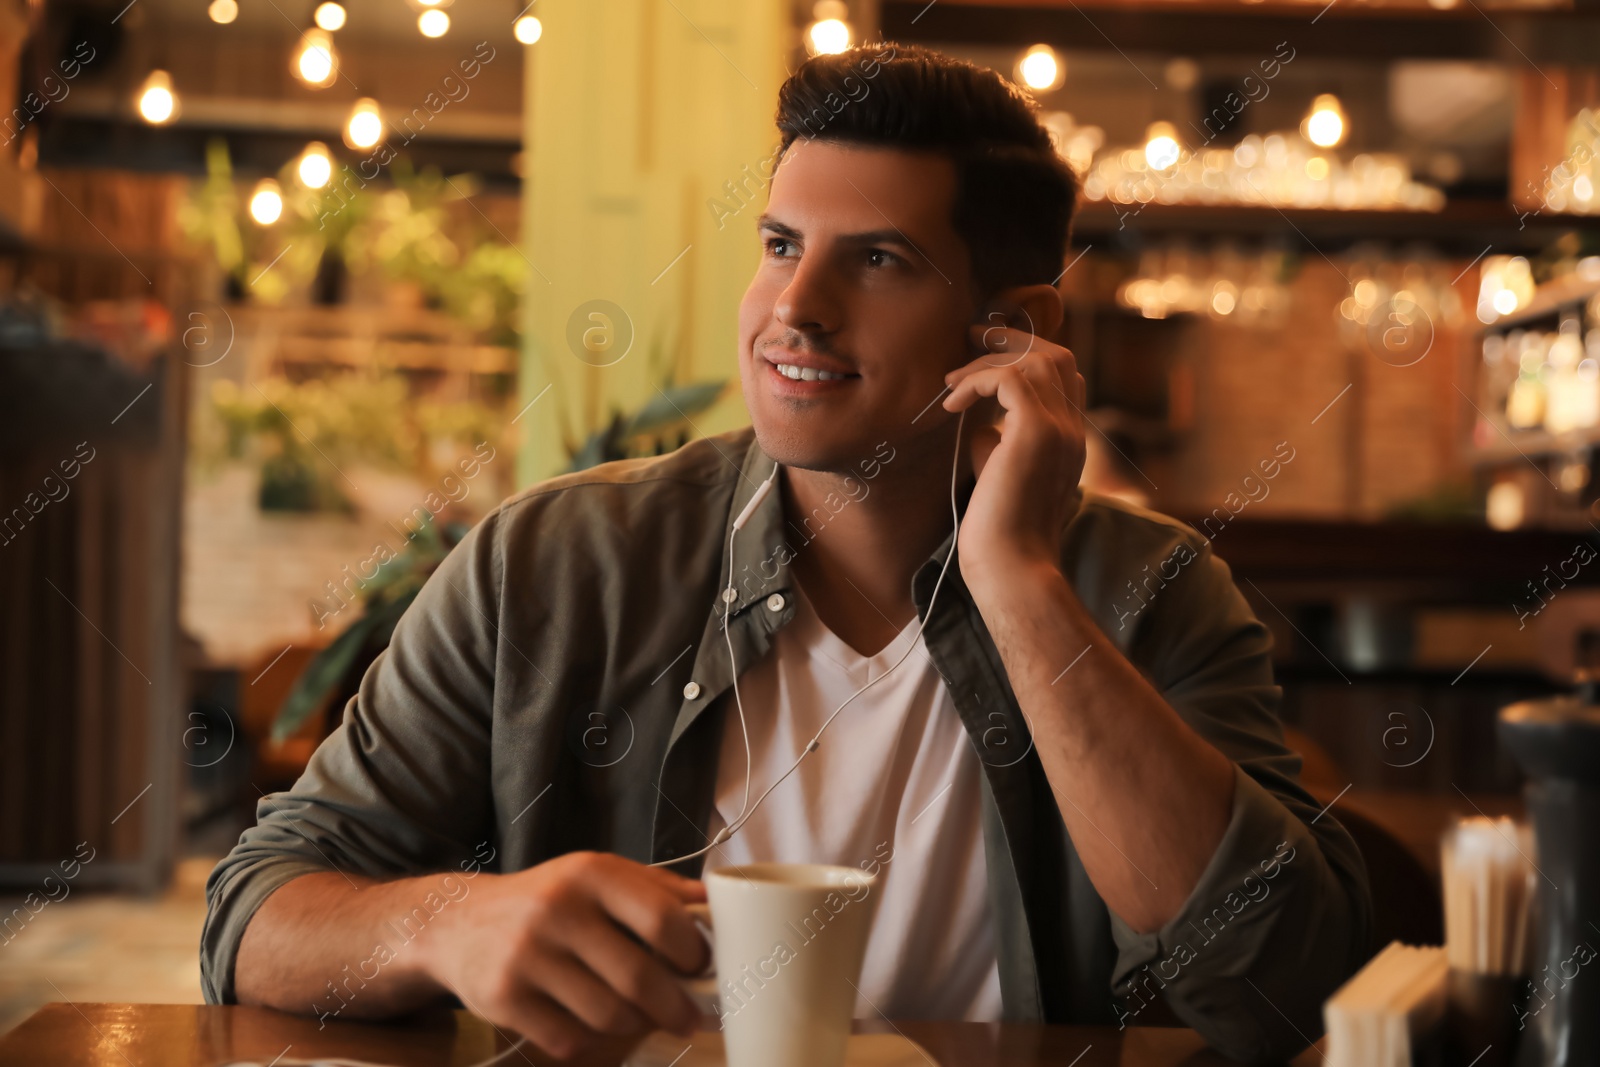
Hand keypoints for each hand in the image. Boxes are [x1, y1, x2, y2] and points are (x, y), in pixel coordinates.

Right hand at [421, 852, 709, 1062]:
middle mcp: (557, 910)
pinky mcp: (504, 999)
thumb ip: (657, 889)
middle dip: (676, 1006)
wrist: (458, 922)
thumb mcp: (597, 876)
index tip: (702, 967)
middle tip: (690, 1016)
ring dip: (635, 1023)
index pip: (662, 918)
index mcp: (590, 873)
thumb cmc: (548, 900)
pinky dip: (589, 1039)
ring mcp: (527, 956)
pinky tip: (589, 1021)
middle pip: (639, 978)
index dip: (693, 951)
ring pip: (609, 1015)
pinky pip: (570, 1039)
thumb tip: (717, 905)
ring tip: (638, 1014)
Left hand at [941, 323, 1085, 596]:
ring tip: (951, 383)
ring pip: (1034, 359)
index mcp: (1070, 440)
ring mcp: (1060, 429)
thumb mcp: (999, 475)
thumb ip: (997, 444)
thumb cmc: (998, 532)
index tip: (981, 361)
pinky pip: (1009, 377)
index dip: (1024, 357)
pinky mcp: (1036, 433)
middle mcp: (1073, 430)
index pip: (1064, 375)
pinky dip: (976, 380)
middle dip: (1010, 340)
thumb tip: (979, 424)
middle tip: (968, 340)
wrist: (1011, 568)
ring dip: (985, 362)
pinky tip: (951, 404)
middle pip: (1056, 354)